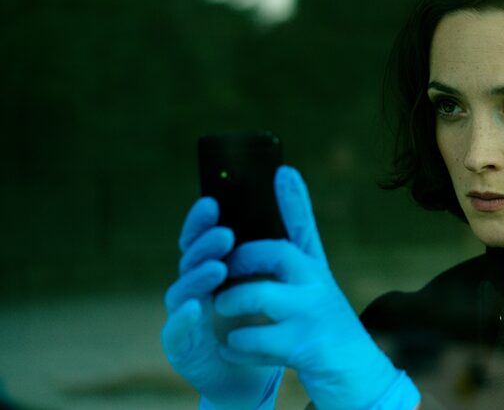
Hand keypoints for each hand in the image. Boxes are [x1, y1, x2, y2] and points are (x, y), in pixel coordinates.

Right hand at [161, 197, 283, 408]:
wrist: (255, 367)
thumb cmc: (260, 312)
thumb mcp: (278, 268)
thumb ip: (283, 227)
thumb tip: (288, 172)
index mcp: (212, 266)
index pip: (201, 238)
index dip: (201, 221)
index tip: (213, 201)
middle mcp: (194, 287)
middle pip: (190, 260)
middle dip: (204, 245)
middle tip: (225, 234)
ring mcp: (184, 316)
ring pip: (182, 292)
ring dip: (197, 277)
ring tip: (218, 267)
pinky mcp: (183, 345)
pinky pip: (177, 331)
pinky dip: (183, 319)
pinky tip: (194, 307)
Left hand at [213, 166, 419, 409]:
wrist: (355, 377)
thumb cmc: (323, 329)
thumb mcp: (313, 288)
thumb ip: (294, 253)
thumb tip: (282, 194)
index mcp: (315, 269)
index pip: (304, 228)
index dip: (294, 200)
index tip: (283, 171)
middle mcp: (319, 284)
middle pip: (276, 253)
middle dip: (240, 259)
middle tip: (221, 272)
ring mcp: (314, 313)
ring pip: (257, 294)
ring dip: (232, 304)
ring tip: (224, 314)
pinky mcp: (306, 345)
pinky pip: (252, 337)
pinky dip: (235, 346)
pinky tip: (233, 348)